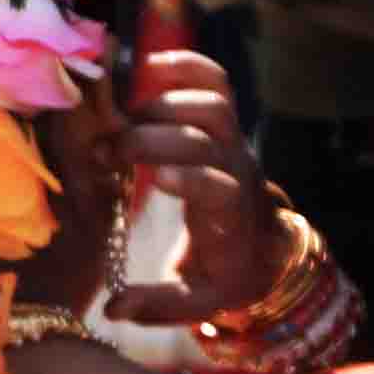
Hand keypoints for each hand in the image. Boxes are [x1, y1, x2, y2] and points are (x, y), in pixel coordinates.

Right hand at [77, 46, 288, 327]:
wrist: (264, 244)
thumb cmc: (224, 272)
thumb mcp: (199, 301)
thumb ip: (157, 304)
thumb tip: (112, 308)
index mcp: (232, 216)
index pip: (222, 188)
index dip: (193, 178)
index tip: (155, 182)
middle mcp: (237, 170)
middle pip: (207, 137)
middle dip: (156, 138)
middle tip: (109, 150)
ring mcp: (233, 140)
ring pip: (212, 103)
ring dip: (164, 103)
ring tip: (124, 119)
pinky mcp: (226, 121)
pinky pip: (215, 80)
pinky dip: (187, 65)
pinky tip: (151, 66)